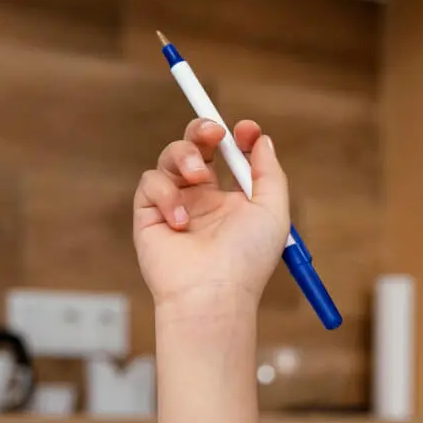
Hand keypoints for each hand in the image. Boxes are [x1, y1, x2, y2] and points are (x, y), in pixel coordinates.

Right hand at [133, 117, 289, 314]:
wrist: (213, 293)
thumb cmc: (247, 260)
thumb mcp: (273, 212)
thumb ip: (270, 173)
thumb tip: (261, 140)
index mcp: (232, 202)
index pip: (229, 156)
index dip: (237, 138)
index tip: (246, 130)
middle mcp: (202, 202)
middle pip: (196, 147)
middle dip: (202, 130)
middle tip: (213, 132)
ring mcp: (174, 207)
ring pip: (171, 157)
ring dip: (186, 156)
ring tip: (200, 178)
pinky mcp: (148, 215)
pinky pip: (151, 182)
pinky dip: (166, 193)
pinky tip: (180, 221)